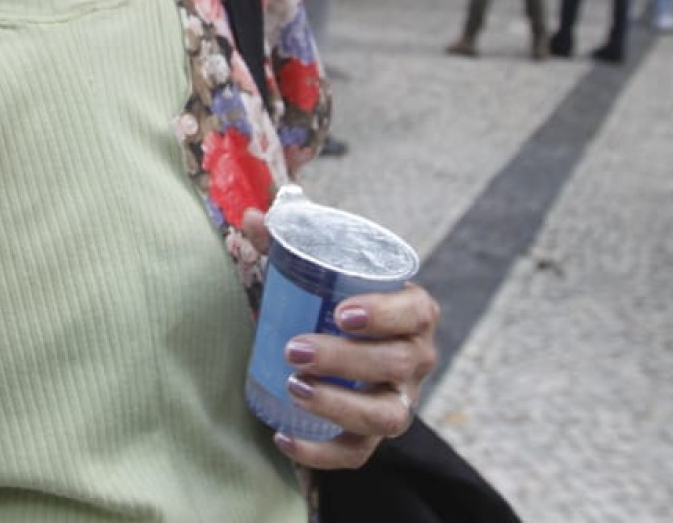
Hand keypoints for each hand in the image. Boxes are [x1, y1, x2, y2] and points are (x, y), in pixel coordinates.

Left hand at [239, 210, 438, 471]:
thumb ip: (287, 240)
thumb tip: (255, 216)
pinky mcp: (374, 437)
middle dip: (346, 360)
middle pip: (397, 365)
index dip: (385, 313)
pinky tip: (283, 437)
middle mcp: (416, 360)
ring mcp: (400, 402)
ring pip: (387, 416)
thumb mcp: (317, 269)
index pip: (415, 311)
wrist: (342, 347)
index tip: (342, 312)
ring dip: (340, 406)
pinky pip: (358, 456)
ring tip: (294, 388)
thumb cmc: (333, 301)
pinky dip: (321, 453)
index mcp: (413, 312)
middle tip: (295, 349)